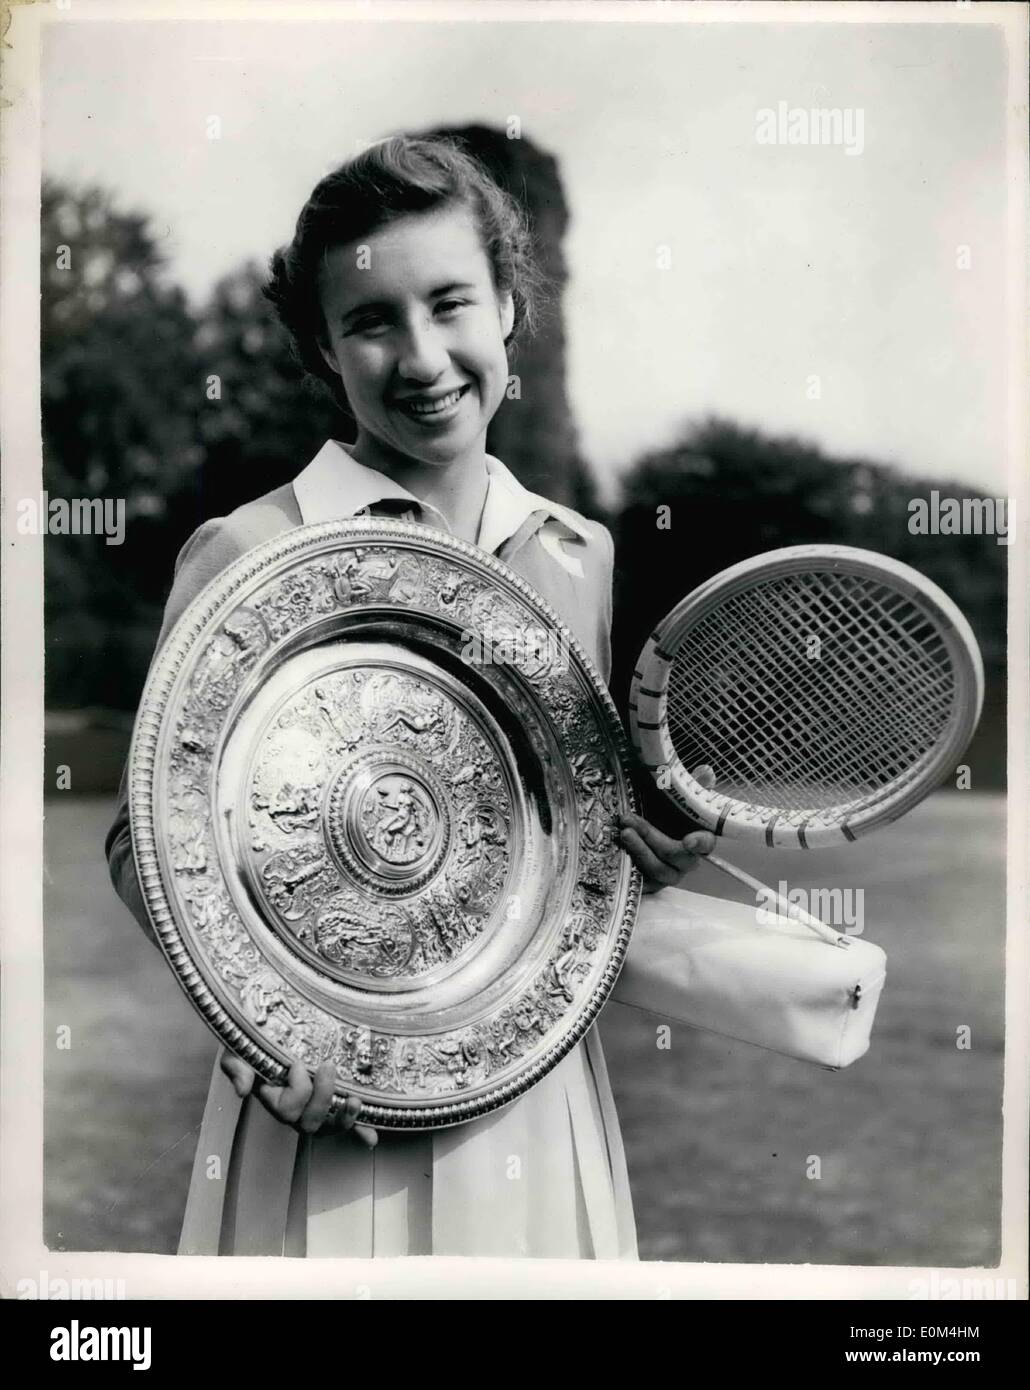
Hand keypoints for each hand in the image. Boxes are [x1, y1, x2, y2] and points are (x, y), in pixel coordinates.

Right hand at [220, 1053, 377, 1146]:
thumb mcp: (239, 1050)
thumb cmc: (253, 1042)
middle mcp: (294, 1110)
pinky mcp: (330, 1102)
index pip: (288, 1110)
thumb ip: (237, 1067)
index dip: (297, 1090)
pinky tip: (370, 1136)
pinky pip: (343, 1121)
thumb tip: (243, 1088)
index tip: (297, 1063)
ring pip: (328, 1127)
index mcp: (274, 1099)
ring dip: (344, 1117)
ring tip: (354, 1100)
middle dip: (323, 1095)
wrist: (270, 1028)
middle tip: (327, 1065)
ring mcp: (313, 1108)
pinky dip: (358, 1129)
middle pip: (310, 1122)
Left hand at [617, 763, 717, 894]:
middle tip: (630, 823)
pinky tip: (618, 852)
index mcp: (698, 840)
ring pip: (659, 870)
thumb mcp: (674, 796)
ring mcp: (669, 874)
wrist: (642, 826)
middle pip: (676, 856)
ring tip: (624, 833)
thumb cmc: (662, 813)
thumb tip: (706, 772)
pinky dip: (631, 868)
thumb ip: (691, 785)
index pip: (706, 843)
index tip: (689, 840)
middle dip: (652, 838)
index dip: (700, 842)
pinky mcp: (650, 883)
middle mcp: (686, 861)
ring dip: (640, 851)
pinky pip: (643, 882)